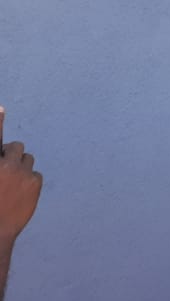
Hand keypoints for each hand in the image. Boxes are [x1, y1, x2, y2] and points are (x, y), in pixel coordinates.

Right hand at [0, 107, 42, 240]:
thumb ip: (1, 168)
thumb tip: (6, 161)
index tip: (1, 107)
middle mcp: (4, 165)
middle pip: (16, 147)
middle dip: (12, 154)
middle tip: (7, 166)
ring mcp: (21, 173)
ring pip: (28, 160)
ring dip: (21, 166)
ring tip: (12, 182)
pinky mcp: (34, 183)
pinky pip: (35, 174)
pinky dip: (30, 180)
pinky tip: (20, 192)